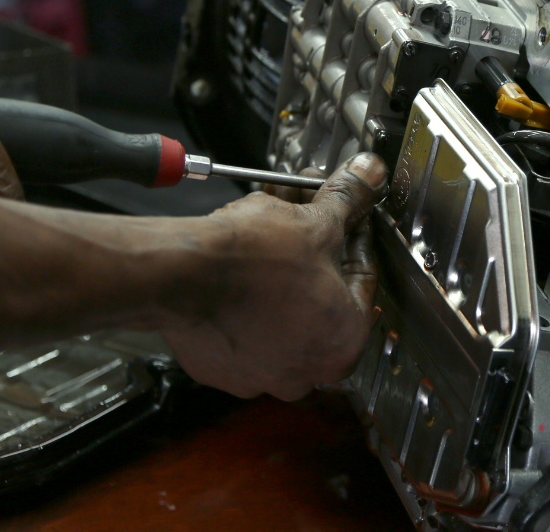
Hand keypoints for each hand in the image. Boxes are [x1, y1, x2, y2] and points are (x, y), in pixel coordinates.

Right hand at [156, 153, 387, 399]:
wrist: (180, 273)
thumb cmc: (253, 260)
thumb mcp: (316, 222)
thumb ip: (350, 199)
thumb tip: (369, 174)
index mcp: (343, 345)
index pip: (362, 280)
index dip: (355, 236)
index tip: (347, 216)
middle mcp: (304, 373)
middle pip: (318, 295)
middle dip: (314, 246)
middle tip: (306, 213)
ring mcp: (258, 376)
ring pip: (280, 309)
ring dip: (280, 266)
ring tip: (270, 222)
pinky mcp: (219, 367)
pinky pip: (242, 326)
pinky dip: (245, 296)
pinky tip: (241, 259)